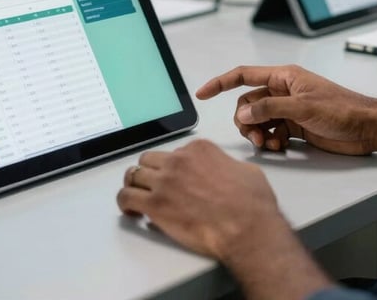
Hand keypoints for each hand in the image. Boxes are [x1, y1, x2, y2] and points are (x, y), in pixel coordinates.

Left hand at [117, 139, 283, 258]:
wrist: (247, 227)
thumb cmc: (251, 204)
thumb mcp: (246, 170)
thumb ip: (227, 165)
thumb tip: (226, 172)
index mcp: (199, 149)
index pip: (176, 151)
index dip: (174, 166)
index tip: (175, 177)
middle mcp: (179, 160)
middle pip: (150, 160)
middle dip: (149, 172)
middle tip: (151, 185)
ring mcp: (165, 181)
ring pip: (134, 175)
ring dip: (134, 185)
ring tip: (135, 195)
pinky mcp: (155, 204)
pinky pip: (127, 197)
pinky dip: (125, 202)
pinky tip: (130, 210)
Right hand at [197, 65, 376, 155]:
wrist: (367, 128)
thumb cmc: (342, 109)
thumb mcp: (302, 107)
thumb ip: (270, 109)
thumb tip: (243, 114)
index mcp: (283, 77)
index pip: (243, 75)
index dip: (220, 82)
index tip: (202, 93)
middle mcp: (283, 91)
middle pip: (248, 103)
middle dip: (245, 121)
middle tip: (254, 136)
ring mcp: (288, 110)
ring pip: (258, 120)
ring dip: (258, 133)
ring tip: (269, 144)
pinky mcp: (295, 127)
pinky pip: (271, 132)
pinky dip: (271, 141)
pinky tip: (280, 147)